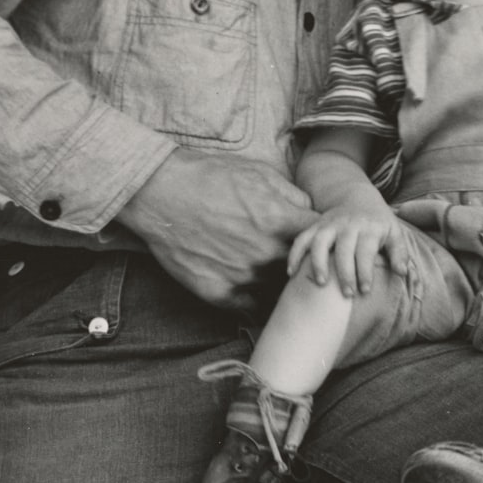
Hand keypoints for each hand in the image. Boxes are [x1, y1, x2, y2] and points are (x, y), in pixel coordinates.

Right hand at [118, 149, 316, 310]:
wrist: (159, 193)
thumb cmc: (209, 177)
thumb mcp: (258, 173)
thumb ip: (293, 195)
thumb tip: (312, 214)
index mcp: (279, 220)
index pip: (321, 241)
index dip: (323, 244)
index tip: (318, 245)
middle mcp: (265, 252)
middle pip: (304, 272)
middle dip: (305, 268)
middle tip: (303, 268)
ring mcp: (242, 275)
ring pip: (277, 293)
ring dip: (279, 287)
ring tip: (275, 281)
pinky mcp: (220, 293)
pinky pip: (251, 308)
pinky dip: (255, 302)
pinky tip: (255, 294)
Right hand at [287, 200, 414, 296]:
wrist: (358, 198)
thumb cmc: (379, 224)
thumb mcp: (394, 233)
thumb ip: (400, 253)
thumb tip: (401, 273)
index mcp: (369, 228)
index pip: (366, 251)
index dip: (365, 272)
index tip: (365, 291)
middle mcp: (347, 226)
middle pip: (344, 250)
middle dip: (344, 273)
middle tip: (347, 295)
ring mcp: (329, 225)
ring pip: (320, 243)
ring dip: (318, 263)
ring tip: (320, 283)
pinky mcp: (315, 227)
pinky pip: (302, 239)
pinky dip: (295, 254)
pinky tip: (291, 273)